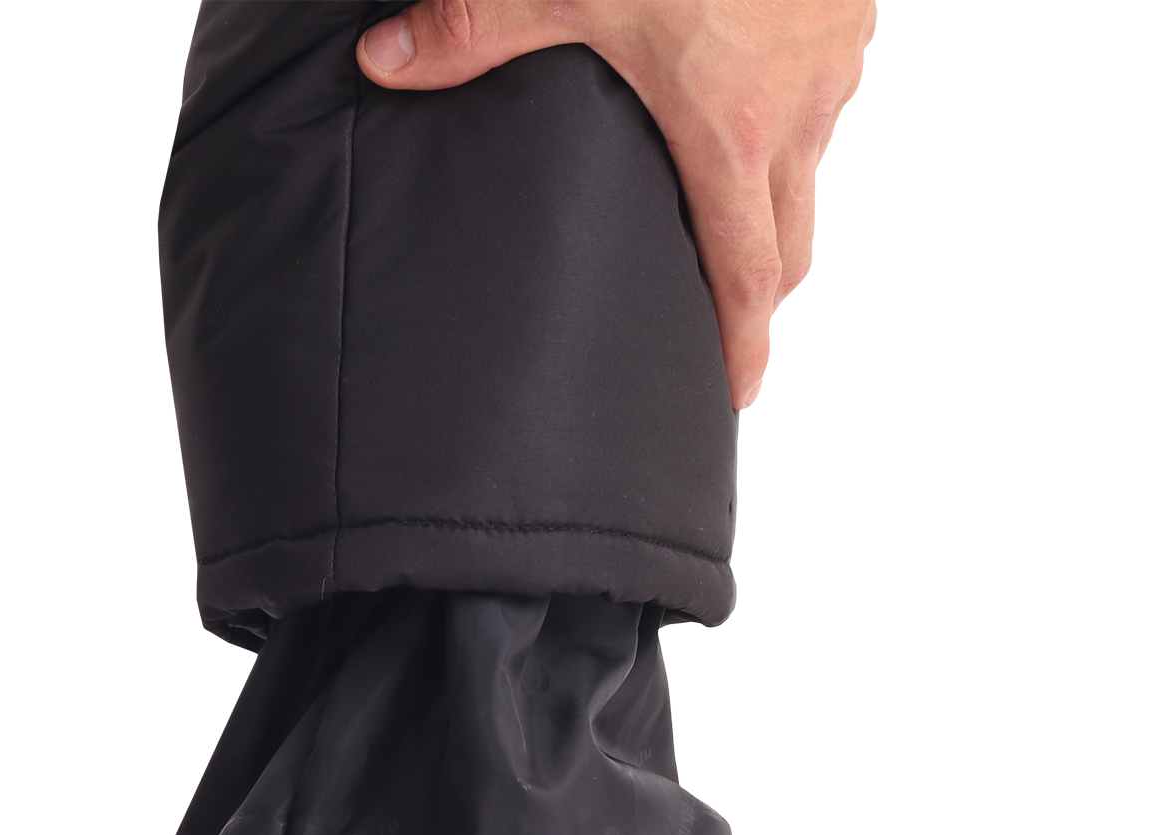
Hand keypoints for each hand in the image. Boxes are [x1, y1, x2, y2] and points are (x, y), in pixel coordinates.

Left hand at [357, 0, 875, 408]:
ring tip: (718, 209)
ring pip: (811, 160)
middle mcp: (799, 104)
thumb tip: (385, 65)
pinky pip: (824, 89)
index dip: (739, 346)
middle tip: (716, 324)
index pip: (746, 275)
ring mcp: (837, 54)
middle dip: (756, 292)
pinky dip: (789, 115)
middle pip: (792, 238)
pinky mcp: (851, 5)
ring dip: (772, 197)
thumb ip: (469, 29)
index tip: (730, 393)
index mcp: (730, 127)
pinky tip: (745, 92)